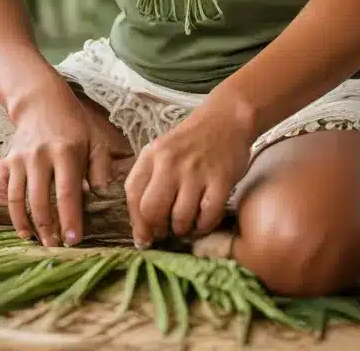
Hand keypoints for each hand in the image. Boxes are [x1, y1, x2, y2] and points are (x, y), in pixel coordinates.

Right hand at [0, 75, 113, 246]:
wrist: (42, 102)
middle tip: (55, 245)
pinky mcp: (5, 161)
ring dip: (24, 224)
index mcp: (65, 151)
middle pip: (39, 201)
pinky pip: (0, 189)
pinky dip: (5, 208)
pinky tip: (17, 220)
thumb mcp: (95, 141)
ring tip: (36, 239)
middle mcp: (39, 156)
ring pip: (16, 199)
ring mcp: (19, 159)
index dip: (70, 220)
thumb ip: (102, 169)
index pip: (67, 193)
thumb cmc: (74, 125)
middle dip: (47, 229)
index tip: (74, 241)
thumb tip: (103, 198)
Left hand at [124, 101, 252, 247]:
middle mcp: (170, 161)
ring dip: (183, 229)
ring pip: (180, 219)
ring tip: (187, 222)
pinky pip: (207, 217)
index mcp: (152, 155)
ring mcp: (196, 170)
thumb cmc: (190, 143)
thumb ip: (148, 185)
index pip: (133, 195)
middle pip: (152, 211)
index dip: (137, 224)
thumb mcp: (161, 153)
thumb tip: (141, 234)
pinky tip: (204, 219)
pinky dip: (204, 226)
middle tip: (168, 230)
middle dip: (159, 229)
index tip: (145, 238)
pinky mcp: (221, 180)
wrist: (226, 120)